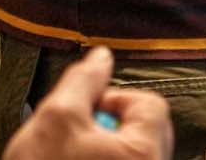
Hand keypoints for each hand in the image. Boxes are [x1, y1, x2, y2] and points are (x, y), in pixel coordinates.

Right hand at [6, 47, 172, 159]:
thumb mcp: (56, 117)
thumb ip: (83, 80)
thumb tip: (101, 56)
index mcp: (145, 154)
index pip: (149, 105)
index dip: (113, 99)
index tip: (84, 114)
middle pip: (145, 133)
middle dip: (109, 126)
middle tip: (76, 138)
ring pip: (130, 156)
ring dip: (103, 151)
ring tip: (70, 157)